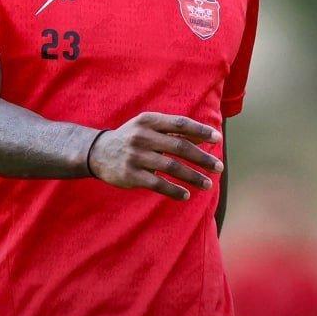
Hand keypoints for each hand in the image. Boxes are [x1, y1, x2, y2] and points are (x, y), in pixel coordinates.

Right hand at [87, 112, 222, 200]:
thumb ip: (173, 131)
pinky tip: (186, 195)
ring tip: (207, 184)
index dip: (200, 131)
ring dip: (192, 177)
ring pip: (171, 167)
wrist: (97, 153)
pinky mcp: (131, 175)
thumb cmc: (131, 138)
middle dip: (202, 158)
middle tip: (219, 167)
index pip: (180, 124)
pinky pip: (158, 184)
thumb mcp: (148, 127)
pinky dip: (174, 191)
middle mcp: (142, 136)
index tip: (217, 138)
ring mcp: (136, 156)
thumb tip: (203, 137)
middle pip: (179, 146)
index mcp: (148, 121)